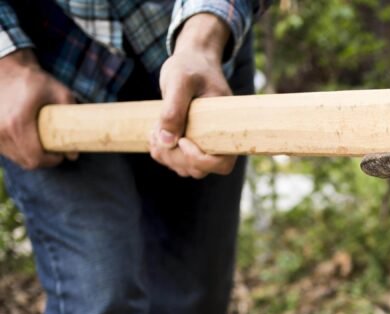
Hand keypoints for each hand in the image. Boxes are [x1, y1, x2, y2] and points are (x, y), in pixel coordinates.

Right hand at [0, 50, 76, 169]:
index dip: (51, 160)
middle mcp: (0, 131)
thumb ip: (72, 120)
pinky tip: (25, 137)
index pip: (35, 158)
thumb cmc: (32, 80)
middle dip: (42, 159)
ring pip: (15, 156)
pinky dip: (17, 148)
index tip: (60, 153)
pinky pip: (5, 149)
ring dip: (29, 154)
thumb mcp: (60, 93)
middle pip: (25, 161)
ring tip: (39, 141)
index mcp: (17, 124)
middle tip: (53, 148)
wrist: (3, 66)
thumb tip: (73, 154)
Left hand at [150, 14, 233, 177]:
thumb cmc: (190, 66)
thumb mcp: (179, 81)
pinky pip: (178, 161)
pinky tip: (154, 132)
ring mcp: (205, 143)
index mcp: (226, 129)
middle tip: (156, 132)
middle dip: (174, 156)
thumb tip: (166, 142)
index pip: (222, 164)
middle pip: (200, 170)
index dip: (200, 160)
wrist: (192, 59)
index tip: (182, 140)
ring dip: (166, 156)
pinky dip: (162, 151)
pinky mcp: (192, 141)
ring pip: (187, 168)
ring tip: (154, 130)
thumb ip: (173, 109)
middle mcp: (219, 141)